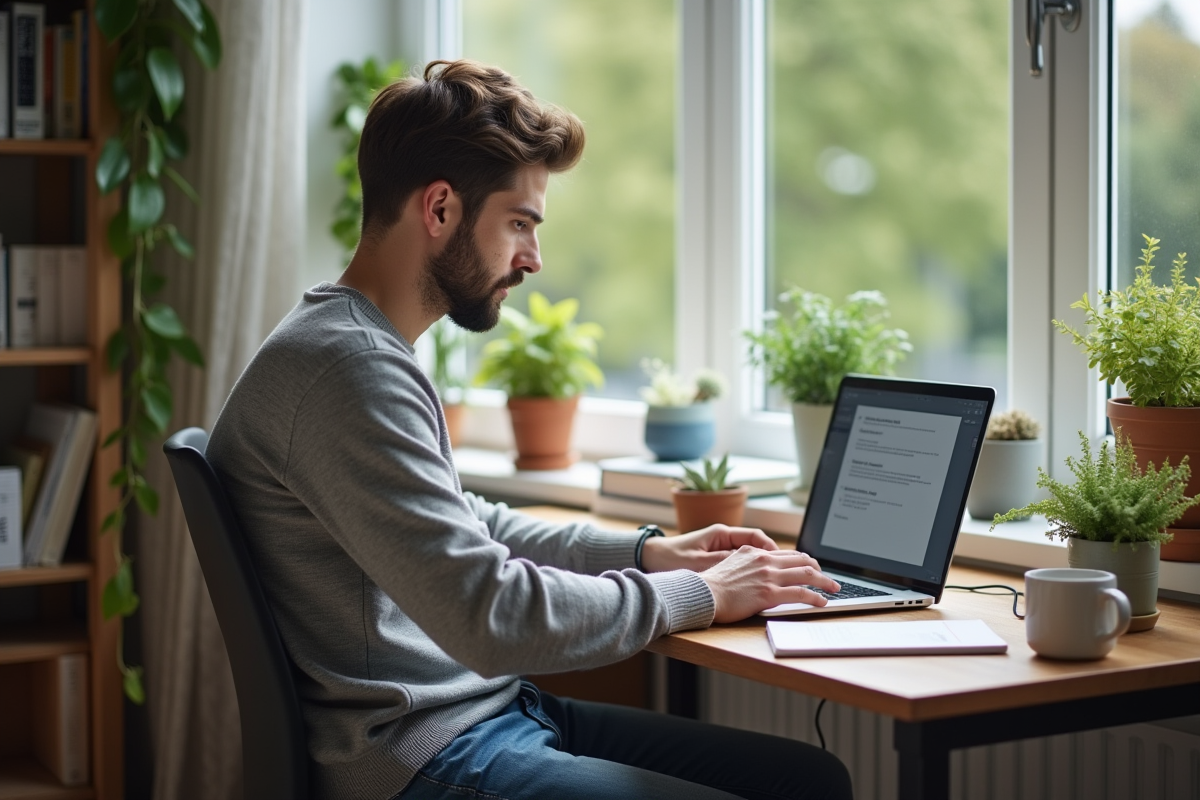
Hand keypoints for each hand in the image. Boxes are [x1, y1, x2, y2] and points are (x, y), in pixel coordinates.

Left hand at [639, 524, 778, 572]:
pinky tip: (760, 582)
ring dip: (767, 564)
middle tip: (796, 569)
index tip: (784, 561)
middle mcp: (724, 538)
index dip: (773, 549)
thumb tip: (748, 564)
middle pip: (759, 544)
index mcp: (721, 534)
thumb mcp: (699, 562)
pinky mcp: (716, 559)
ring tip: (784, 577)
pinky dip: (753, 571)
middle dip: (778, 557)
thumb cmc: (672, 558)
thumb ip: (724, 562)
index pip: (756, 536)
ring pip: (753, 554)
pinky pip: (742, 562)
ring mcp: (721, 547)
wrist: (651, 557)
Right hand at [699, 546, 841, 622]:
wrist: (703, 594)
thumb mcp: (729, 564)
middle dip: (819, 568)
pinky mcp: (769, 594)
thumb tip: (755, 571)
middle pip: (801, 560)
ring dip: (824, 582)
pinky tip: (822, 602)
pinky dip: (815, 597)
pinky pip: (800, 594)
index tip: (812, 566)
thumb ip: (746, 564)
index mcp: (754, 552)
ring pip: (807, 574)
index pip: (787, 553)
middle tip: (828, 578)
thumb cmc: (711, 585)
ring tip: (833, 588)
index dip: (803, 560)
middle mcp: (764, 560)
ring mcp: (768, 576)